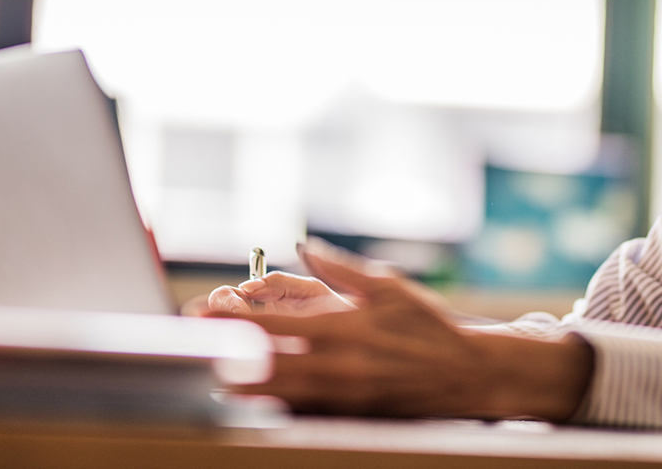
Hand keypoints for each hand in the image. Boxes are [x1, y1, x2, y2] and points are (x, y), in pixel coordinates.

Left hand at [227, 240, 594, 419]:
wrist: (468, 375)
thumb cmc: (429, 326)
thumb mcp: (388, 287)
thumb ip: (339, 267)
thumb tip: (302, 244)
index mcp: (343, 328)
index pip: (272, 326)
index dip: (230, 321)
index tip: (200, 313)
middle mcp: (337, 366)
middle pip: (262, 369)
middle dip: (223, 361)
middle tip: (192, 351)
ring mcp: (341, 397)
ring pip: (275, 397)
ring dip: (239, 388)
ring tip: (209, 377)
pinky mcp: (349, 417)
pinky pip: (301, 414)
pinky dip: (272, 406)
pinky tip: (252, 400)